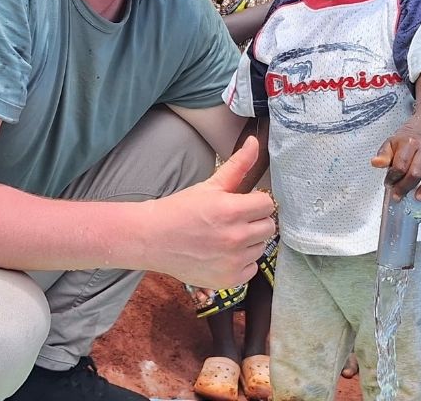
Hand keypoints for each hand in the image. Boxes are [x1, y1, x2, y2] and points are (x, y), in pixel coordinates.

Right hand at [140, 144, 277, 288]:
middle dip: (255, 221)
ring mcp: (232, 261)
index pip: (267, 205)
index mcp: (231, 210)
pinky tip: (225, 254)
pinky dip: (242, 262)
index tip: (244, 204)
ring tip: (227, 236)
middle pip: (269, 227)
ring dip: (250, 242)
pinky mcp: (228, 279)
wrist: (152, 238)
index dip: (256, 202)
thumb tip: (255, 142)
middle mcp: (235, 237)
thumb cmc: (180, 210)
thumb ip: (238, 165)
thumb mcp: (209, 186)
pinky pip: (252, 268)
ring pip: (261, 247)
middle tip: (235, 220)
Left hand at [371, 134, 420, 200]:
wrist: (419, 136)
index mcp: (409, 142)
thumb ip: (383, 156)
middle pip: (416, 172)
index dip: (393, 178)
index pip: (400, 165)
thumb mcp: (389, 146)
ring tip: (418, 197)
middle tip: (399, 196)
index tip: (389, 185)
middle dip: (406, 187)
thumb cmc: (403, 145)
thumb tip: (375, 163)